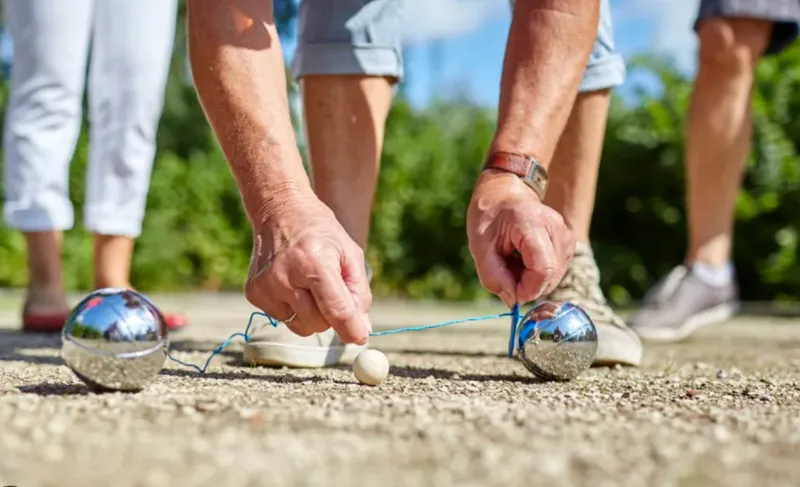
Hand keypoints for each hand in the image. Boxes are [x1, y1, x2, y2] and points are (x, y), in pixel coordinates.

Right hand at [245, 187, 371, 344]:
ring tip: (311, 286)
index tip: (360, 339)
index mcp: (314, 263)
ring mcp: (266, 286)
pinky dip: (294, 309)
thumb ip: (358, 293)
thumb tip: (362, 330)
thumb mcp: (350, 253)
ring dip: (313, 315)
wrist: (280, 211)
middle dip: (332, 317)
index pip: (336, 309)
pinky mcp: (253, 293)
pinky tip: (293, 284)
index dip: (351, 329)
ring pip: (301, 326)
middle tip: (333, 293)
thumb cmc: (321, 232)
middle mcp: (285, 276)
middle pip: (319, 323)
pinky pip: (283, 319)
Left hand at [466, 170, 574, 306]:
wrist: (504, 192)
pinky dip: (538, 274)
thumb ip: (493, 277)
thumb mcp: (480, 246)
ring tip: (513, 263)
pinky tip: (523, 261)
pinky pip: (556, 270)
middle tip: (506, 274)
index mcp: (532, 224)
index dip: (528, 289)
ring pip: (554, 275)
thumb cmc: (489, 216)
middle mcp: (555, 228)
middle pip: (550, 275)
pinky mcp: (567, 242)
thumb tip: (512, 301)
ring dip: (532, 280)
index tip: (510, 292)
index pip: (543, 269)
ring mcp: (565, 234)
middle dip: (527, 285)